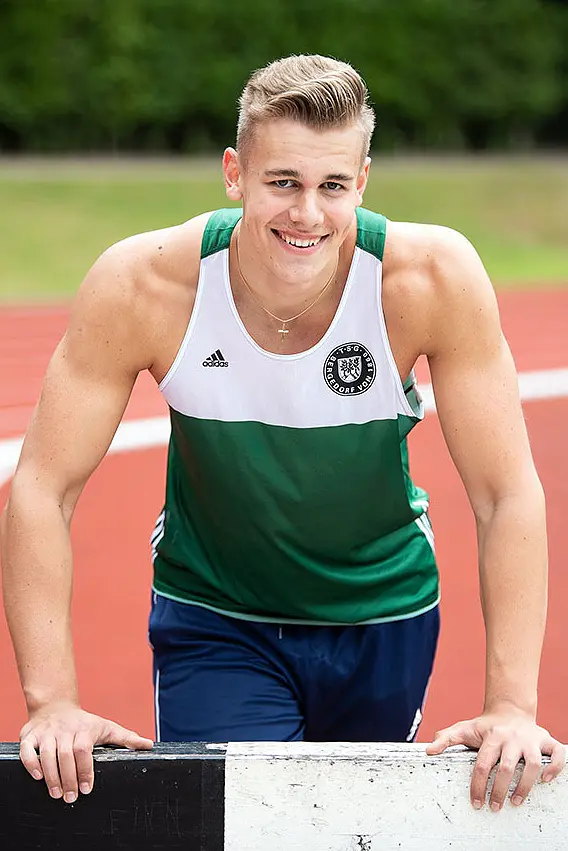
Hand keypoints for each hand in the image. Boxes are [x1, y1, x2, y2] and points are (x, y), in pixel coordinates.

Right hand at [20, 701, 153, 803]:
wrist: (56, 706)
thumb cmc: (85, 723)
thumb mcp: (107, 727)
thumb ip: (126, 738)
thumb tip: (149, 745)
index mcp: (85, 728)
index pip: (83, 749)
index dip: (85, 770)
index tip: (87, 789)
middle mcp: (65, 729)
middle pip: (65, 754)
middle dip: (68, 778)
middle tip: (71, 797)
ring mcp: (47, 732)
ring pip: (47, 754)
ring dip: (51, 776)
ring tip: (57, 794)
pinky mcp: (30, 735)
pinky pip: (27, 750)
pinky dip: (31, 763)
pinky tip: (38, 776)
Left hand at [425, 708, 564, 810]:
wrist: (510, 709)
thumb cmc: (486, 725)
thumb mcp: (464, 728)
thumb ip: (447, 738)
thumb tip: (429, 750)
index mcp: (492, 736)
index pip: (483, 764)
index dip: (478, 785)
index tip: (476, 802)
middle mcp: (512, 738)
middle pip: (507, 768)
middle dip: (499, 791)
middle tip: (494, 807)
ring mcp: (530, 739)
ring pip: (533, 764)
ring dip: (525, 786)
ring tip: (516, 802)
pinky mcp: (546, 740)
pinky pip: (557, 754)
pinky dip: (555, 768)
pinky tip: (546, 780)